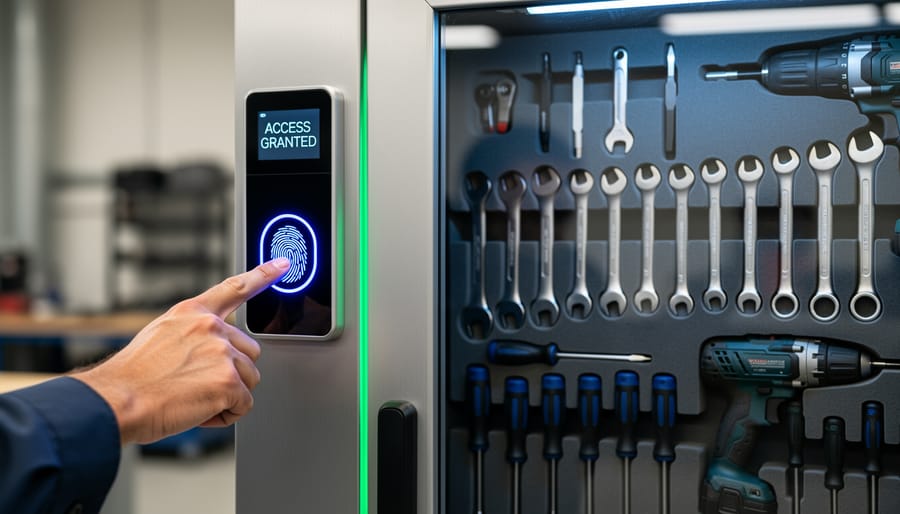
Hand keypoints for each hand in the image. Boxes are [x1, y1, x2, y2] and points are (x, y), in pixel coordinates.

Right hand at [73, 258, 288, 444]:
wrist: (118, 400)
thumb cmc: (133, 377)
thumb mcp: (160, 335)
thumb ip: (191, 333)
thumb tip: (210, 349)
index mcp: (192, 312)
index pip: (234, 288)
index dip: (263, 275)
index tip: (283, 265)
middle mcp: (211, 327)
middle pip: (249, 352)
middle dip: (232, 372)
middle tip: (197, 383)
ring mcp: (222, 353)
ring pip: (249, 380)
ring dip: (228, 395)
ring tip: (193, 398)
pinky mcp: (228, 381)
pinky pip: (243, 405)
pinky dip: (226, 415)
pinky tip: (199, 412)